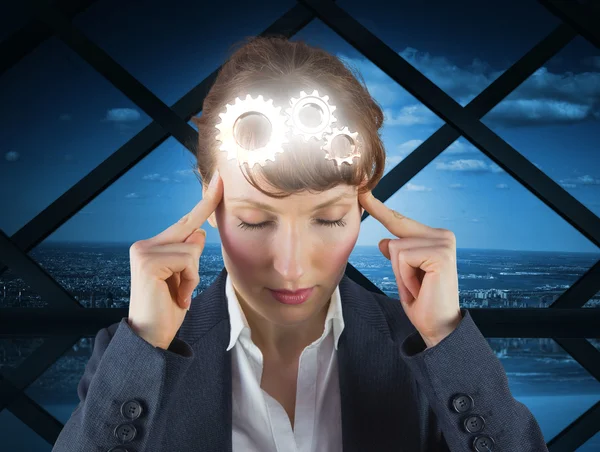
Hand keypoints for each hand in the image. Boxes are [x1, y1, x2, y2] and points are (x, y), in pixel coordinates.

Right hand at [127, 170, 222, 348]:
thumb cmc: (168, 309)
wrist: (151, 339)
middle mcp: (144, 244)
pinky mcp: (148, 261)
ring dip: (193, 275)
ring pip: (193, 248)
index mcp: (151, 247)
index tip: (219, 179)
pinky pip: (188, 260)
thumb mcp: (184, 277)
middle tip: (192, 251)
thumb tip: (200, 232)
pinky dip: (189, 281)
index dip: (204, 203)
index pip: (184, 223)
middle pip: (190, 229)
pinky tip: (176, 297)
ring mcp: (143, 251)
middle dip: (200, 240)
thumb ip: (188, 253)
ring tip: (177, 294)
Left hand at [358, 190, 460, 347]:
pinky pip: (402, 258)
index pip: (399, 221)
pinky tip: (421, 288)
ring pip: (396, 249)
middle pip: (394, 238)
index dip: (379, 209)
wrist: (438, 328)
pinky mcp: (440, 254)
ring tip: (419, 287)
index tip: (363, 192)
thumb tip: (384, 241)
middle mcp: (442, 235)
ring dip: (401, 274)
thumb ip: (397, 254)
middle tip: (417, 286)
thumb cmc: (422, 302)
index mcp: (435, 236)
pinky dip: (405, 278)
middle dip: (397, 267)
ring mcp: (443, 242)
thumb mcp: (403, 274)